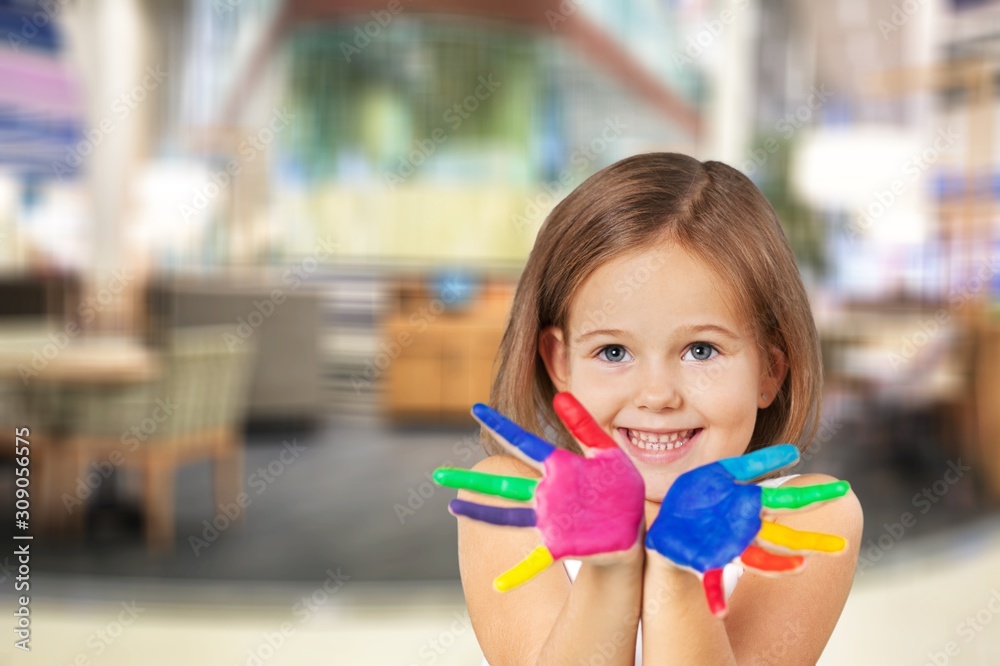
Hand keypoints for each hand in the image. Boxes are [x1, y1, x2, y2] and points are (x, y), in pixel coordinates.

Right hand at [434, 393, 644, 591]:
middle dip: (471, 480)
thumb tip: (559, 394)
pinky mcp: (563, 545)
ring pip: (508, 516)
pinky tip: (498, 586)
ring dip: (481, 515)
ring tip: (453, 509)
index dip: (499, 426)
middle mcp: (546, 493)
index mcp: (558, 467)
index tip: (476, 409)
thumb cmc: (621, 489)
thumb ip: (583, 425)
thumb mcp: (606, 452)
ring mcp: (551, 520)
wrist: (636, 527)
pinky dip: (517, 574)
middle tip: (438, 475)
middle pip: (502, 484)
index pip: (522, 442)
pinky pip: (536, 561)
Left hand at [645, 445, 849, 616]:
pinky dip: (715, 597)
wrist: (666, 524)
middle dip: (811, 543)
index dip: (814, 496)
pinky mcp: (705, 562)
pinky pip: (711, 583)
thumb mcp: (723, 472)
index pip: (788, 501)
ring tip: (802, 566)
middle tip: (841, 547)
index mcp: (750, 508)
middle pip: (784, 538)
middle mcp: (746, 531)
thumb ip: (757, 464)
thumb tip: (795, 451)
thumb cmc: (698, 498)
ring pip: (759, 561)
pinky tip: (720, 611)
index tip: (843, 490)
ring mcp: (728, 548)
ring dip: (779, 566)